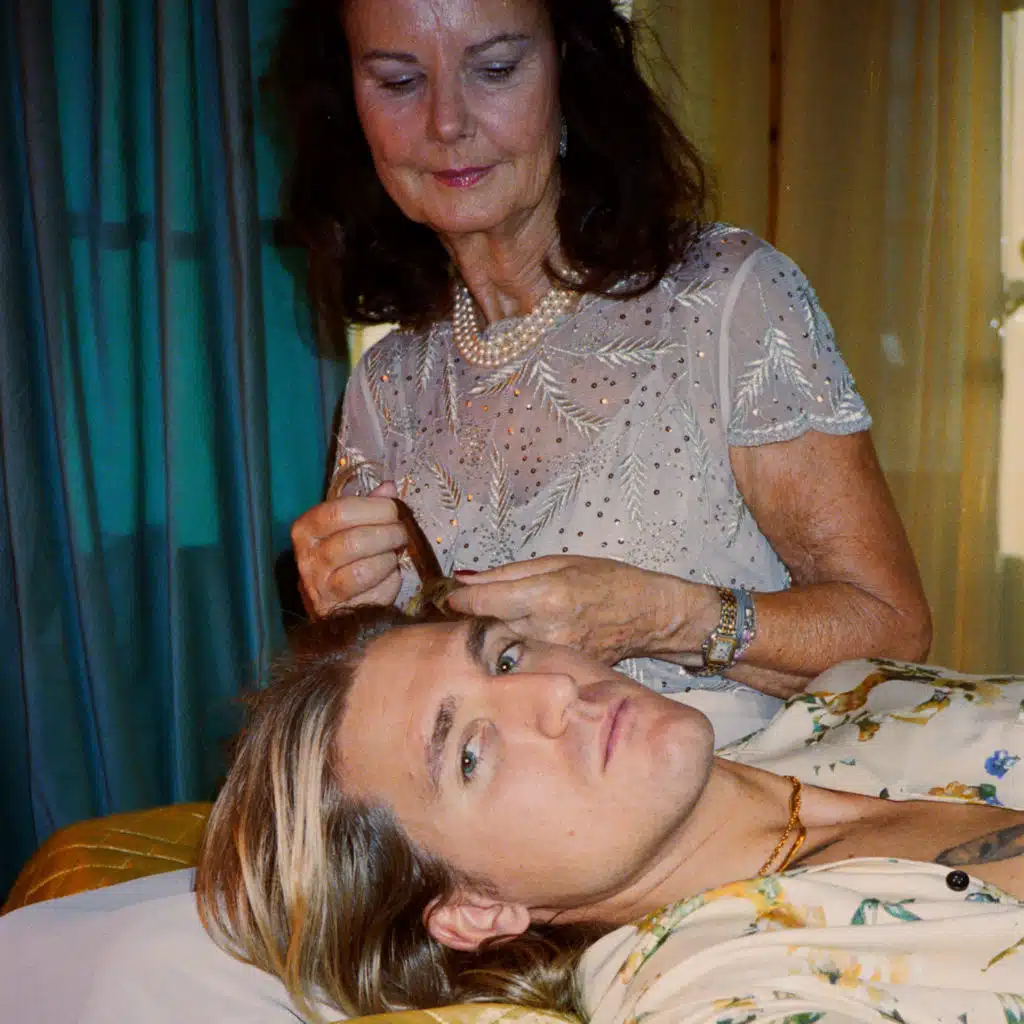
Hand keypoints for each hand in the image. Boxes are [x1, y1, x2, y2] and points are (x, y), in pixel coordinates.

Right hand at [291, 481, 407, 617]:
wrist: (331, 598)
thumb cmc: (341, 552)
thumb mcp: (348, 523)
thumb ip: (367, 504)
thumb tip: (389, 488)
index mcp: (306, 530)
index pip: (339, 512)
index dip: (374, 508)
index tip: (392, 510)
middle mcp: (308, 560)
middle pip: (354, 542)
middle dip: (388, 534)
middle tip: (400, 533)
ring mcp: (322, 589)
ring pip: (364, 571)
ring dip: (389, 559)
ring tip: (394, 553)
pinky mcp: (341, 611)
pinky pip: (377, 593)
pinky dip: (391, 581)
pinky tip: (390, 574)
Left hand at [444, 555, 714, 664]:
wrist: (648, 615)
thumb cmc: (606, 580)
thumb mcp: (557, 563)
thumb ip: (507, 573)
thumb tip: (464, 580)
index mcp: (546, 596)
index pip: (484, 603)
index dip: (460, 600)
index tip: (450, 597)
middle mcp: (546, 630)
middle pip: (488, 629)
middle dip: (473, 621)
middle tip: (466, 611)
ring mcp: (553, 656)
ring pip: (503, 648)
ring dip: (491, 637)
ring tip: (496, 625)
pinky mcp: (559, 671)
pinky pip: (524, 660)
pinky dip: (515, 650)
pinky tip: (521, 641)